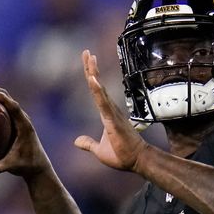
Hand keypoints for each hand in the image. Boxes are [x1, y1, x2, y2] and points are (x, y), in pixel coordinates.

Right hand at [0, 79, 51, 177]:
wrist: (38, 165)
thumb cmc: (26, 165)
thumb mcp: (12, 167)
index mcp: (24, 124)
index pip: (13, 106)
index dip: (2, 98)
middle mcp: (20, 116)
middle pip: (4, 94)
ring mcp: (16, 116)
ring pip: (0, 96)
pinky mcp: (11, 118)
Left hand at [74, 50, 150, 171]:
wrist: (137, 161)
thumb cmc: (121, 155)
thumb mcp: (99, 151)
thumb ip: (88, 143)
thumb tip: (76, 141)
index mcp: (105, 114)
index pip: (96, 91)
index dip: (91, 75)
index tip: (88, 59)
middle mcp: (109, 110)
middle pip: (97, 85)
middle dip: (91, 67)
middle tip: (86, 51)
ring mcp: (111, 113)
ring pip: (100, 90)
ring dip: (93, 73)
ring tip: (89, 57)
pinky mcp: (112, 120)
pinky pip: (103, 102)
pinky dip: (97, 90)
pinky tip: (92, 79)